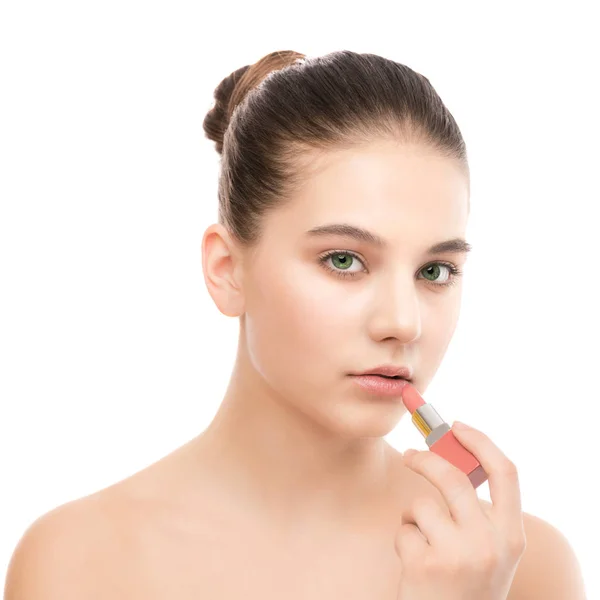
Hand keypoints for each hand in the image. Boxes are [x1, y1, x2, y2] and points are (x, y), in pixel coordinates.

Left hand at [395, 422, 526, 599]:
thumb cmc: (466, 584)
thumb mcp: (489, 551)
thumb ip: (477, 511)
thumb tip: (447, 456)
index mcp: (512, 536)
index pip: (506, 472)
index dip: (480, 442)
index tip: (457, 426)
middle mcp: (490, 544)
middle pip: (452, 477)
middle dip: (425, 459)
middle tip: (410, 455)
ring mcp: (458, 555)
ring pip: (421, 505)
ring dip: (414, 519)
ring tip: (425, 547)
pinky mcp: (426, 565)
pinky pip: (404, 530)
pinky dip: (404, 541)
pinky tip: (416, 567)